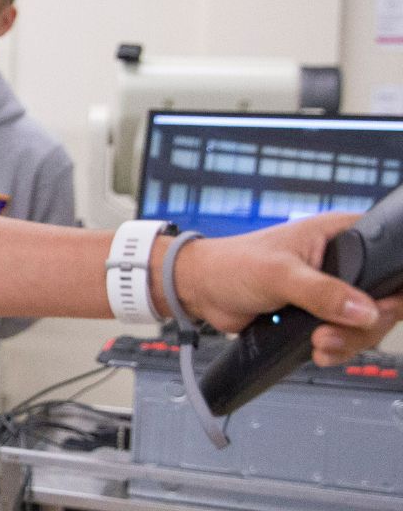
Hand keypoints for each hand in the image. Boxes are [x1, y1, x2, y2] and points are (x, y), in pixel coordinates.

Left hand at [176, 212, 399, 365]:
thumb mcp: (279, 275)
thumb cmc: (232, 264)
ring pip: (368, 323)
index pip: (392, 259)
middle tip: (330, 333)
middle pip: (384, 300)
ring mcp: (335, 290)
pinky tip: (319, 351)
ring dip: (349, 341)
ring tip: (319, 343)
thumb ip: (321, 292)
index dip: (392, 290)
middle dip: (364, 325)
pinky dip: (337, 348)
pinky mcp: (322, 313)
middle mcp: (345, 261)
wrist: (202, 290)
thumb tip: (364, 309)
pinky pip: (347, 336)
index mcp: (341, 235)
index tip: (376, 310)